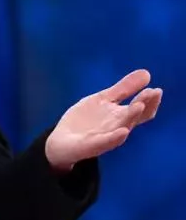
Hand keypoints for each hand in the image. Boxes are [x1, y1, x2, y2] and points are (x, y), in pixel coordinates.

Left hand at [45, 69, 161, 170]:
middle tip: (152, 92)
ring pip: (121, 129)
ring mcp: (105, 137)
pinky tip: (122, 132)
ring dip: (131, 117)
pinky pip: (104, 143)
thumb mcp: (104, 99)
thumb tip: (146, 73)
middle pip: (133, 117)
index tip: (156, 89)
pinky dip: (113, 138)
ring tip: (139, 105)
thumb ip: (123, 88)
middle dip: (142, 105)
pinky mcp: (91, 146)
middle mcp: (117, 127)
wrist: (62, 140)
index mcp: (121, 116)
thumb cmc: (87, 120)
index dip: (150, 101)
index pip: (141, 110)